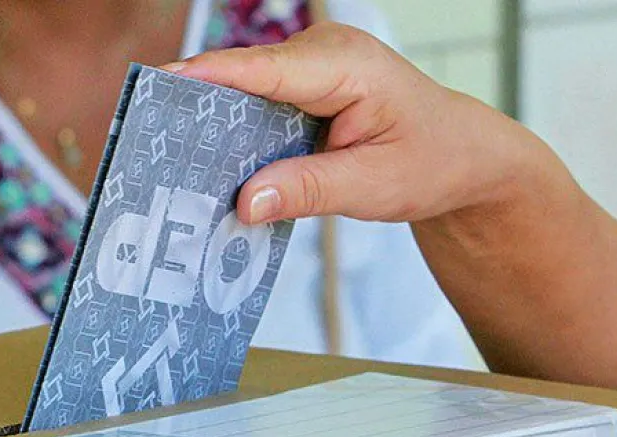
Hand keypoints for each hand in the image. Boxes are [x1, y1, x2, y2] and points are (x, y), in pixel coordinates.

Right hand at [164, 23, 568, 224]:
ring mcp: (312, 69)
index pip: (264, 69)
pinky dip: (237, 135)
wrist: (463, 156)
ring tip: (174, 168)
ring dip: (214, 128)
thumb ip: (309, 190)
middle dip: (199, 110)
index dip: (208, 79)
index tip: (157, 90)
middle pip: (243, 76)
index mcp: (346, 65)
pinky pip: (259, 106)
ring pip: (245, 92)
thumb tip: (245, 201)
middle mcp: (324, 55)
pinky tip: (217, 169)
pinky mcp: (305, 90)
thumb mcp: (374, 186)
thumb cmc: (432, 162)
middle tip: (153, 151)